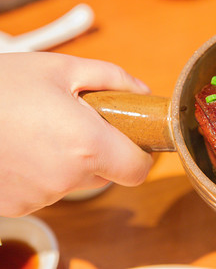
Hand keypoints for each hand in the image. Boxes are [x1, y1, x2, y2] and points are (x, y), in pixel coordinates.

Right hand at [0, 52, 152, 216]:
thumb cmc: (1, 84)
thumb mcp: (61, 67)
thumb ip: (113, 78)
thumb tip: (143, 92)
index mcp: (87, 146)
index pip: (138, 170)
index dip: (140, 154)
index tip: (132, 139)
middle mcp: (66, 179)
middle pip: (106, 174)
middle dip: (100, 151)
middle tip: (77, 121)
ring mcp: (37, 197)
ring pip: (73, 181)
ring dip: (68, 160)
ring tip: (40, 129)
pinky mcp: (14, 206)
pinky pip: (43, 190)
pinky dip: (41, 172)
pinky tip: (20, 147)